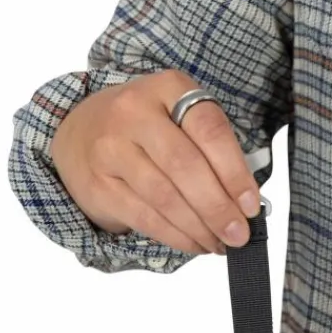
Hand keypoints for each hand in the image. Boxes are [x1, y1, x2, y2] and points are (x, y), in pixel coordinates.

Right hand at [50, 70, 261, 253]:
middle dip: (218, 207)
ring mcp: (111, 147)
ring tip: (220, 244)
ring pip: (165, 197)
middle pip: (185, 166)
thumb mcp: (179, 120)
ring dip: (199, 228)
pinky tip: (196, 244)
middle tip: (238, 234)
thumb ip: (213, 152)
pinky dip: (177, 237)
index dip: (234, 172)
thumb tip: (246, 205)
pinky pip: (146, 218)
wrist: (79, 134)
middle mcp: (134, 111)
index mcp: (168, 88)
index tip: (251, 205)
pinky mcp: (99, 184)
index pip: (209, 129)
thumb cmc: (146, 132)